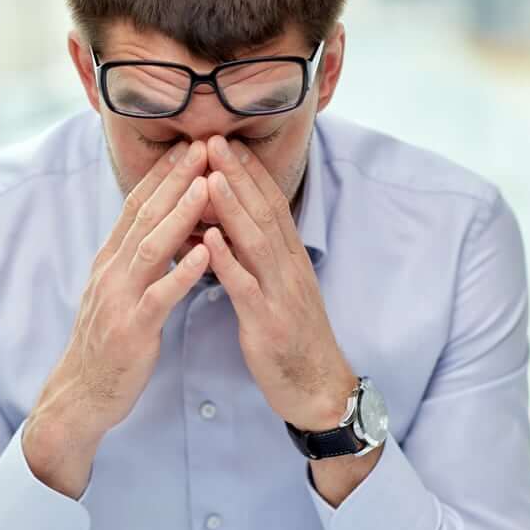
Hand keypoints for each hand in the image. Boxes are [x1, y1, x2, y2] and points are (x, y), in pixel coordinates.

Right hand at [23, 139, 212, 497]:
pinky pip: (159, 295)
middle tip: (201, 145)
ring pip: (151, 247)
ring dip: (179, 214)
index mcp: (110, 260)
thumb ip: (133, 259)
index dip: (162, 174)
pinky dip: (182, 271)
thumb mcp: (115, 291)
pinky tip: (206, 251)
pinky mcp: (132, 328)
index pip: (136, 205)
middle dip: (174, 179)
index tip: (187, 144)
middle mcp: (111, 271)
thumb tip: (154, 227)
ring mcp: (119, 298)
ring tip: (205, 185)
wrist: (81, 394)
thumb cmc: (106, 343)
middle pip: (144, 216)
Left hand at [202, 135, 357, 431]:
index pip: (270, 205)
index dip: (249, 172)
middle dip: (237, 174)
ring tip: (209, 175)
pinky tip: (209, 239)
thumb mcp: (280, 290)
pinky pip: (246, 287)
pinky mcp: (268, 323)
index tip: (226, 141)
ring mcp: (281, 294)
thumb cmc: (293, 339)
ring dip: (232, 207)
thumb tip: (236, 229)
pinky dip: (228, 261)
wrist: (319, 390)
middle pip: (263, 213)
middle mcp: (289, 268)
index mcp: (290, 259)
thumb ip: (261, 259)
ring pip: (256, 242)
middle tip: (213, 139)